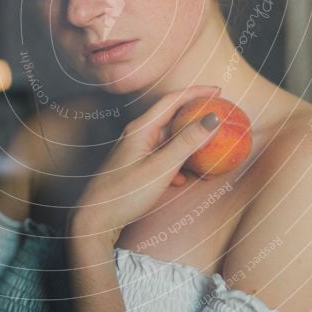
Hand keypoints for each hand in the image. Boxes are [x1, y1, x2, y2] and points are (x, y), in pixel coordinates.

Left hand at [67, 85, 221, 247]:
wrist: (93, 221)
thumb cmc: (124, 194)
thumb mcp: (161, 168)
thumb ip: (186, 143)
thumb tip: (212, 119)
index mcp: (140, 129)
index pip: (172, 101)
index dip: (196, 92)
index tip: (217, 90)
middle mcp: (136, 135)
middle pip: (169, 117)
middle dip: (193, 115)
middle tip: (217, 115)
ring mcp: (134, 152)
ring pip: (166, 140)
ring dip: (187, 142)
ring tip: (206, 147)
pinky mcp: (133, 168)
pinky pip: (160, 158)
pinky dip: (176, 162)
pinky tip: (182, 178)